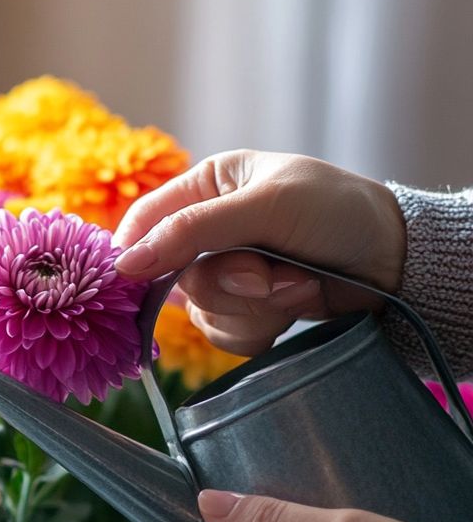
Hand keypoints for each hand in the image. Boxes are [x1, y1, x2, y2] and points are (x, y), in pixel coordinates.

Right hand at [112, 150, 407, 354]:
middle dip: (225, 284)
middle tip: (266, 275)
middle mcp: (210, 231)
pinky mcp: (245, 311)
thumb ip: (192, 231)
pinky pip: (224, 335)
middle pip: (173, 277)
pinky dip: (260, 327)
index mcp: (208, 187)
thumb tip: (125, 263)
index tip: (131, 280)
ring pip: (200, 311)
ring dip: (252, 306)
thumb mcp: (265, 206)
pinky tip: (293, 303)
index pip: (145, 220)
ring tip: (297, 283)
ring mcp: (227, 275)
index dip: (134, 252)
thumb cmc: (338, 213)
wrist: (396, 263)